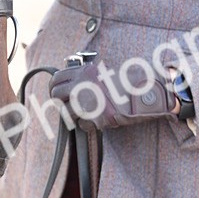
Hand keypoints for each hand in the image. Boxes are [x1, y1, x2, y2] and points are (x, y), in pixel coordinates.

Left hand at [48, 59, 180, 130]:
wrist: (143, 94)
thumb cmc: (124, 83)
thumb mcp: (101, 73)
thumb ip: (84, 77)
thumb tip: (66, 83)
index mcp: (84, 72)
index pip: (56, 78)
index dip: (54, 86)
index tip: (57, 91)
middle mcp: (83, 86)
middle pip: (56, 95)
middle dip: (60, 101)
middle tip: (68, 105)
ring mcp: (88, 103)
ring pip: (66, 112)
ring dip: (74, 114)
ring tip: (85, 112)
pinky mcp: (96, 118)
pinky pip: (82, 125)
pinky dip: (87, 125)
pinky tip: (96, 120)